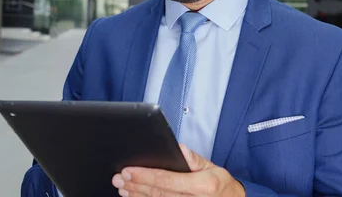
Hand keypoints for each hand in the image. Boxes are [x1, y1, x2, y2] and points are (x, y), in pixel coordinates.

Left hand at [112, 143, 245, 195]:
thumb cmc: (221, 187)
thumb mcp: (214, 168)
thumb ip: (195, 160)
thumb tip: (180, 148)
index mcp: (203, 186)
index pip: (168, 180)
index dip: (145, 176)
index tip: (129, 171)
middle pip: (159, 194)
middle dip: (136, 185)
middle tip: (119, 178)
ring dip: (137, 196)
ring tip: (123, 188)